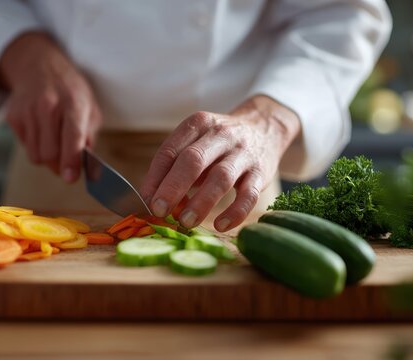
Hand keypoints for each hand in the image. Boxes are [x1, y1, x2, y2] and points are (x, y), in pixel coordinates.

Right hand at [0, 32, 101, 181]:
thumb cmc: (71, 92)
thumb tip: (89, 169)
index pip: (72, 136)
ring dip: (48, 159)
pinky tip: (42, 131)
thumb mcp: (90, 109)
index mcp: (73, 103)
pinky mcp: (13, 117)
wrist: (40, 66)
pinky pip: (25, 147)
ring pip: (36, 156)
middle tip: (67, 164)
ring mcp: (27, 111)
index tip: (71, 178)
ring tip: (55, 143)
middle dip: (60, 166)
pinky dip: (36, 147)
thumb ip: (89, 139)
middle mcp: (48, 106)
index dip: (71, 160)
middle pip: (50, 153)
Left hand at [140, 95, 300, 231]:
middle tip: (160, 211)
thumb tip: (154, 200)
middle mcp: (221, 135)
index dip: (156, 178)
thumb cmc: (219, 143)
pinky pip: (249, 195)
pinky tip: (220, 225)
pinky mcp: (261, 172)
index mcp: (198, 124)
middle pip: (193, 160)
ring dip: (201, 202)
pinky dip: (235, 212)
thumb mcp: (196, 143)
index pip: (170, 151)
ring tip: (186, 222)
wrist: (265, 128)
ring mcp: (243, 153)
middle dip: (173, 187)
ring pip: (221, 178)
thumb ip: (175, 167)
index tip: (147, 201)